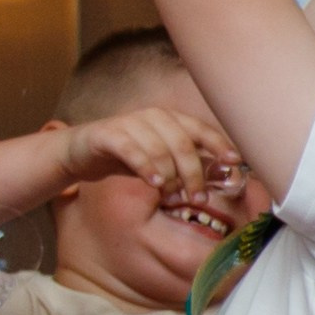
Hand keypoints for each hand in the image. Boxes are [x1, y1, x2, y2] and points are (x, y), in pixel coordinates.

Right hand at [42, 104, 247, 212]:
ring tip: (173, 197)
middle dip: (194, 174)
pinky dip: (145, 167)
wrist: (80, 151)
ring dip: (170, 176)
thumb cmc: (126, 156)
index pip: (200, 129)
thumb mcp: (160, 159)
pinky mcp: (107, 135)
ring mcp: (129, 123)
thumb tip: (220, 177)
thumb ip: (185, 164)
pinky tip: (154, 184)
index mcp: (169, 119)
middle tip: (198, 198)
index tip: (234, 162)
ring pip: (159, 149)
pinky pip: (131, 150)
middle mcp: (152, 117)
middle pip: (182, 144)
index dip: (219, 145)